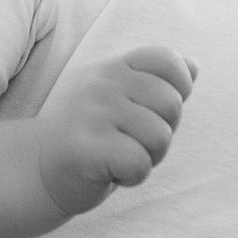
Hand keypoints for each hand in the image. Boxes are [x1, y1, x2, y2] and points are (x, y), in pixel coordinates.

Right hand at [34, 42, 195, 218]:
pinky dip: (133, 176)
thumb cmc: (96, 135)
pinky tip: (111, 172)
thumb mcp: (125, 100)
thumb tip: (193, 66)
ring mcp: (93, 113)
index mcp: (115, 68)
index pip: (168, 61)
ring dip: (148, 158)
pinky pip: (139, 163)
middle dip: (163, 133)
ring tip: (120, 156)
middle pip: (172, 105)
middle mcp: (103, 84)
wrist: (44, 169)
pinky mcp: (86, 146)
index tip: (155, 110)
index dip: (179, 89)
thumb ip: (158, 82)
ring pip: (160, 137)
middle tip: (131, 141)